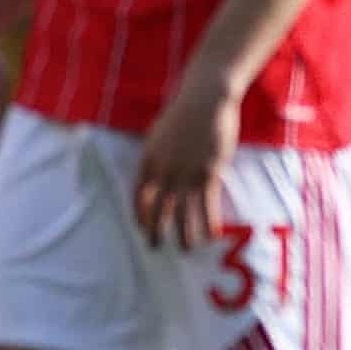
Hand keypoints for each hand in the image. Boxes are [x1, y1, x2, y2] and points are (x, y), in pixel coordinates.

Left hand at [131, 66, 241, 248]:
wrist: (205, 100)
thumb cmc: (183, 114)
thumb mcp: (159, 134)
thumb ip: (155, 156)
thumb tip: (153, 172)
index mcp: (149, 160)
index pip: (140, 194)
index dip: (140, 213)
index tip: (141, 228)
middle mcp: (165, 171)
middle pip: (158, 208)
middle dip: (155, 230)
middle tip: (154, 247)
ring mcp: (187, 173)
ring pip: (184, 212)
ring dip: (184, 234)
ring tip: (185, 249)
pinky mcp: (208, 172)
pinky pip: (207, 204)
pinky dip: (209, 221)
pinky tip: (211, 235)